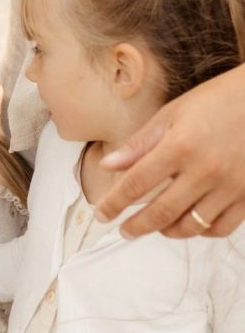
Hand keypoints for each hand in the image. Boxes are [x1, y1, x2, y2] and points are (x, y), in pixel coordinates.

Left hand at [96, 65, 244, 238]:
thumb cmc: (218, 100)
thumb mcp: (173, 114)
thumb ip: (139, 144)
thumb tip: (107, 166)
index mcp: (180, 146)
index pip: (136, 184)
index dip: (114, 204)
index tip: (102, 214)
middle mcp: (205, 170)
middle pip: (161, 212)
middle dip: (136, 227)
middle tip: (125, 230)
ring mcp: (230, 186)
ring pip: (190, 226)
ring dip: (167, 231)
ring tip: (156, 226)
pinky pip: (220, 228)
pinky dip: (201, 231)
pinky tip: (190, 222)